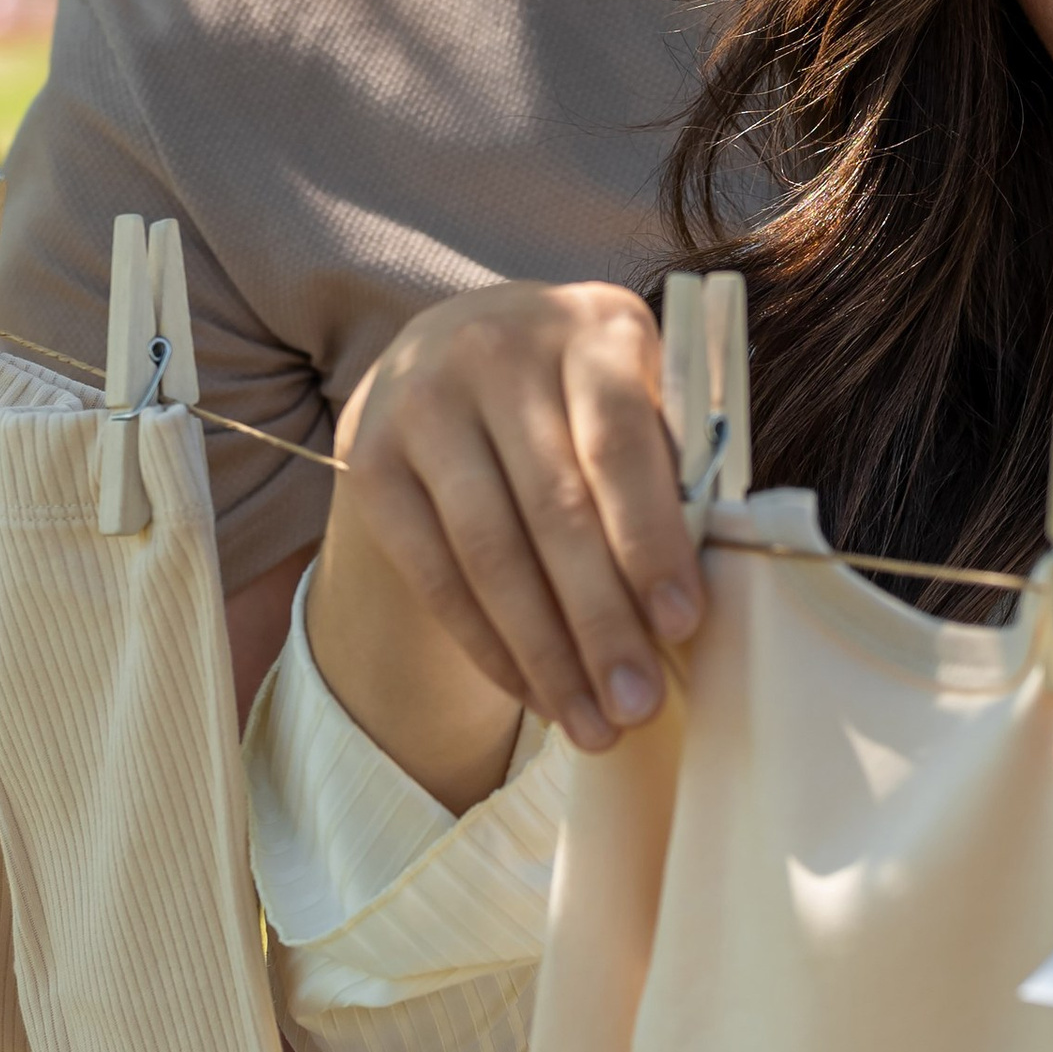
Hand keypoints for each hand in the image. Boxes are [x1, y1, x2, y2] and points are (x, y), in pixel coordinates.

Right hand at [328, 280, 700, 766]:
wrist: (454, 351)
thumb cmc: (581, 396)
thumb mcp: (634, 398)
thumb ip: (667, 475)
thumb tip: (684, 607)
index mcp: (593, 326)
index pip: (620, 442)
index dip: (650, 539)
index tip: (682, 624)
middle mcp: (496, 348)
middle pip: (554, 508)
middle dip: (601, 621)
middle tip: (636, 706)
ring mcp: (422, 401)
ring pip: (489, 552)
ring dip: (544, 653)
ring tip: (589, 725)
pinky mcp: (368, 458)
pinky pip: (435, 573)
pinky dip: (489, 645)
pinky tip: (533, 693)